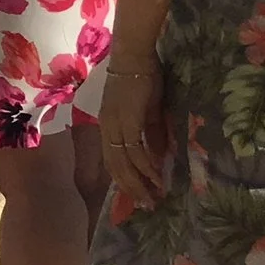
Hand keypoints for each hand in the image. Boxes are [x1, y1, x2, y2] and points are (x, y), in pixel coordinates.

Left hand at [100, 56, 169, 208]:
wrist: (136, 58)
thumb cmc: (142, 81)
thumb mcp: (147, 112)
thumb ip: (149, 133)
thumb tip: (157, 156)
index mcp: (108, 126)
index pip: (112, 160)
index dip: (123, 179)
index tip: (135, 196)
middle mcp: (107, 128)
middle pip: (115, 166)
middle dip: (130, 188)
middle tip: (145, 206)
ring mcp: (115, 125)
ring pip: (123, 162)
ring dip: (139, 182)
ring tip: (152, 198)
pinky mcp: (128, 120)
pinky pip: (135, 150)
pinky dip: (146, 166)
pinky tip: (156, 178)